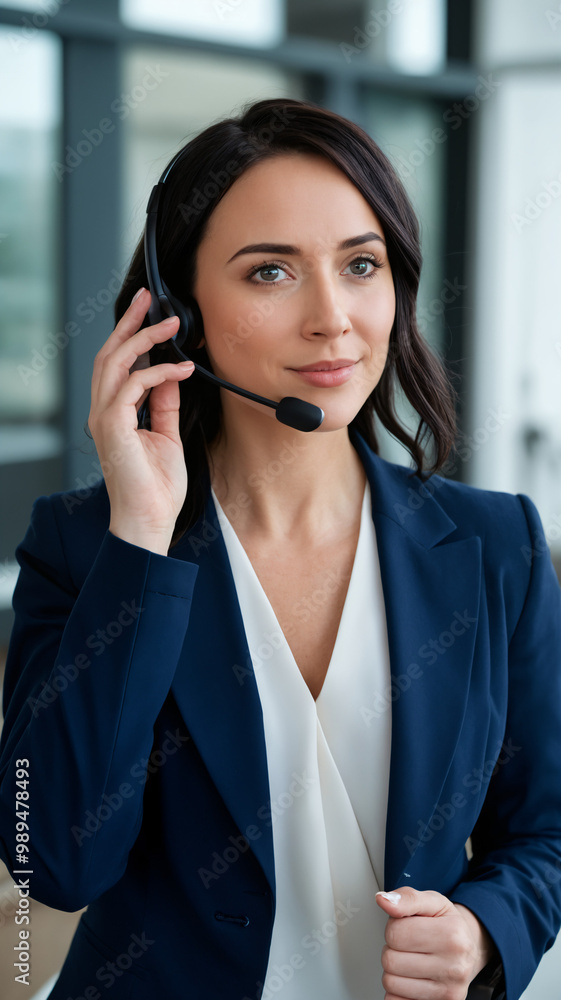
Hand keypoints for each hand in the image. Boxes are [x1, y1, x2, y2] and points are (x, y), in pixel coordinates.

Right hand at [88, 287, 194, 552]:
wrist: (149, 519)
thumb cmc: (157, 488)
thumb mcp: (167, 435)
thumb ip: (165, 404)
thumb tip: (172, 374)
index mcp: (113, 414)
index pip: (116, 364)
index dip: (131, 335)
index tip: (151, 313)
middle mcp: (103, 412)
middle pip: (109, 354)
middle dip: (130, 322)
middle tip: (150, 297)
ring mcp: (105, 418)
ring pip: (115, 362)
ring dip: (144, 338)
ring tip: (170, 323)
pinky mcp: (112, 425)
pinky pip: (132, 384)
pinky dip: (158, 372)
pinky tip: (182, 369)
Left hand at [375, 886, 496, 998]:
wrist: (469, 951)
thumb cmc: (448, 925)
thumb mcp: (432, 902)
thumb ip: (407, 897)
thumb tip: (383, 900)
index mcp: (452, 935)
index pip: (395, 932)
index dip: (394, 926)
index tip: (407, 926)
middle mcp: (454, 967)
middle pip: (390, 960)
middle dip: (393, 949)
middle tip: (409, 945)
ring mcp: (448, 992)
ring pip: (391, 983)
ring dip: (394, 971)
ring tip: (411, 960)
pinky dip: (397, 991)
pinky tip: (411, 979)